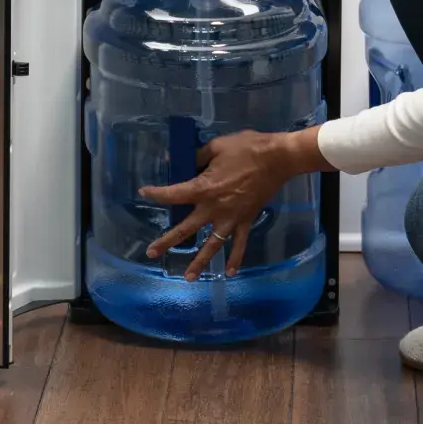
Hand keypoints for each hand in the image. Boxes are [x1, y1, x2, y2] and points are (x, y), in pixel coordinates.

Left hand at [138, 130, 298, 280]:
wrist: (278, 158)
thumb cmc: (246, 148)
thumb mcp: (217, 146)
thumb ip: (196, 156)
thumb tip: (177, 160)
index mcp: (204, 188)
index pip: (174, 195)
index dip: (157, 194)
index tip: (144, 193)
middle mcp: (214, 209)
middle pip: (186, 229)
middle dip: (167, 241)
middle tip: (151, 253)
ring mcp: (231, 218)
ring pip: (211, 245)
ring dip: (199, 261)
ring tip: (187, 277)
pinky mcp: (246, 220)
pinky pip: (240, 243)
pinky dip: (235, 258)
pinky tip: (229, 272)